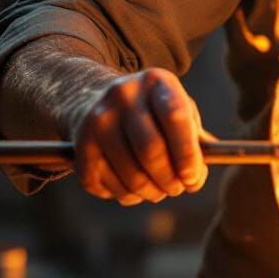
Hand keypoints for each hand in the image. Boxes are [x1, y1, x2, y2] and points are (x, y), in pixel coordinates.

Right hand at [70, 68, 212, 205]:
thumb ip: (195, 139)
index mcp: (156, 82)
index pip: (175, 116)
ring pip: (130, 173)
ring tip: (159, 191)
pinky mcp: (80, 143)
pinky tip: (134, 190)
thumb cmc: (151, 111)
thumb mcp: (176, 109)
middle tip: (178, 189)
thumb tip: (197, 177)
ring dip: (150, 192)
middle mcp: (124, 95)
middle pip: (150, 149)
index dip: (187, 153)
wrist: (93, 99)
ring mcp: (99, 118)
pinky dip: (125, 195)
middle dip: (170, 179)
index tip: (193, 177)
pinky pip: (105, 184)